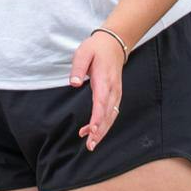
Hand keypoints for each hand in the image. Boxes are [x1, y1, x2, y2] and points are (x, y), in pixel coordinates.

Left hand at [69, 32, 127, 150]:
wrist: (114, 44)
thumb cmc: (96, 49)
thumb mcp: (83, 53)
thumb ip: (78, 68)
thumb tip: (74, 84)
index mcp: (104, 80)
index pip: (101, 102)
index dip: (98, 117)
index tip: (93, 130)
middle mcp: (113, 89)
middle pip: (108, 114)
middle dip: (100, 131)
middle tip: (90, 145)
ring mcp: (116, 93)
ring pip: (111, 116)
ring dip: (102, 131)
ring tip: (91, 144)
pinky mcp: (115, 95)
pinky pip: (111, 113)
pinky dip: (104, 124)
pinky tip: (92, 132)